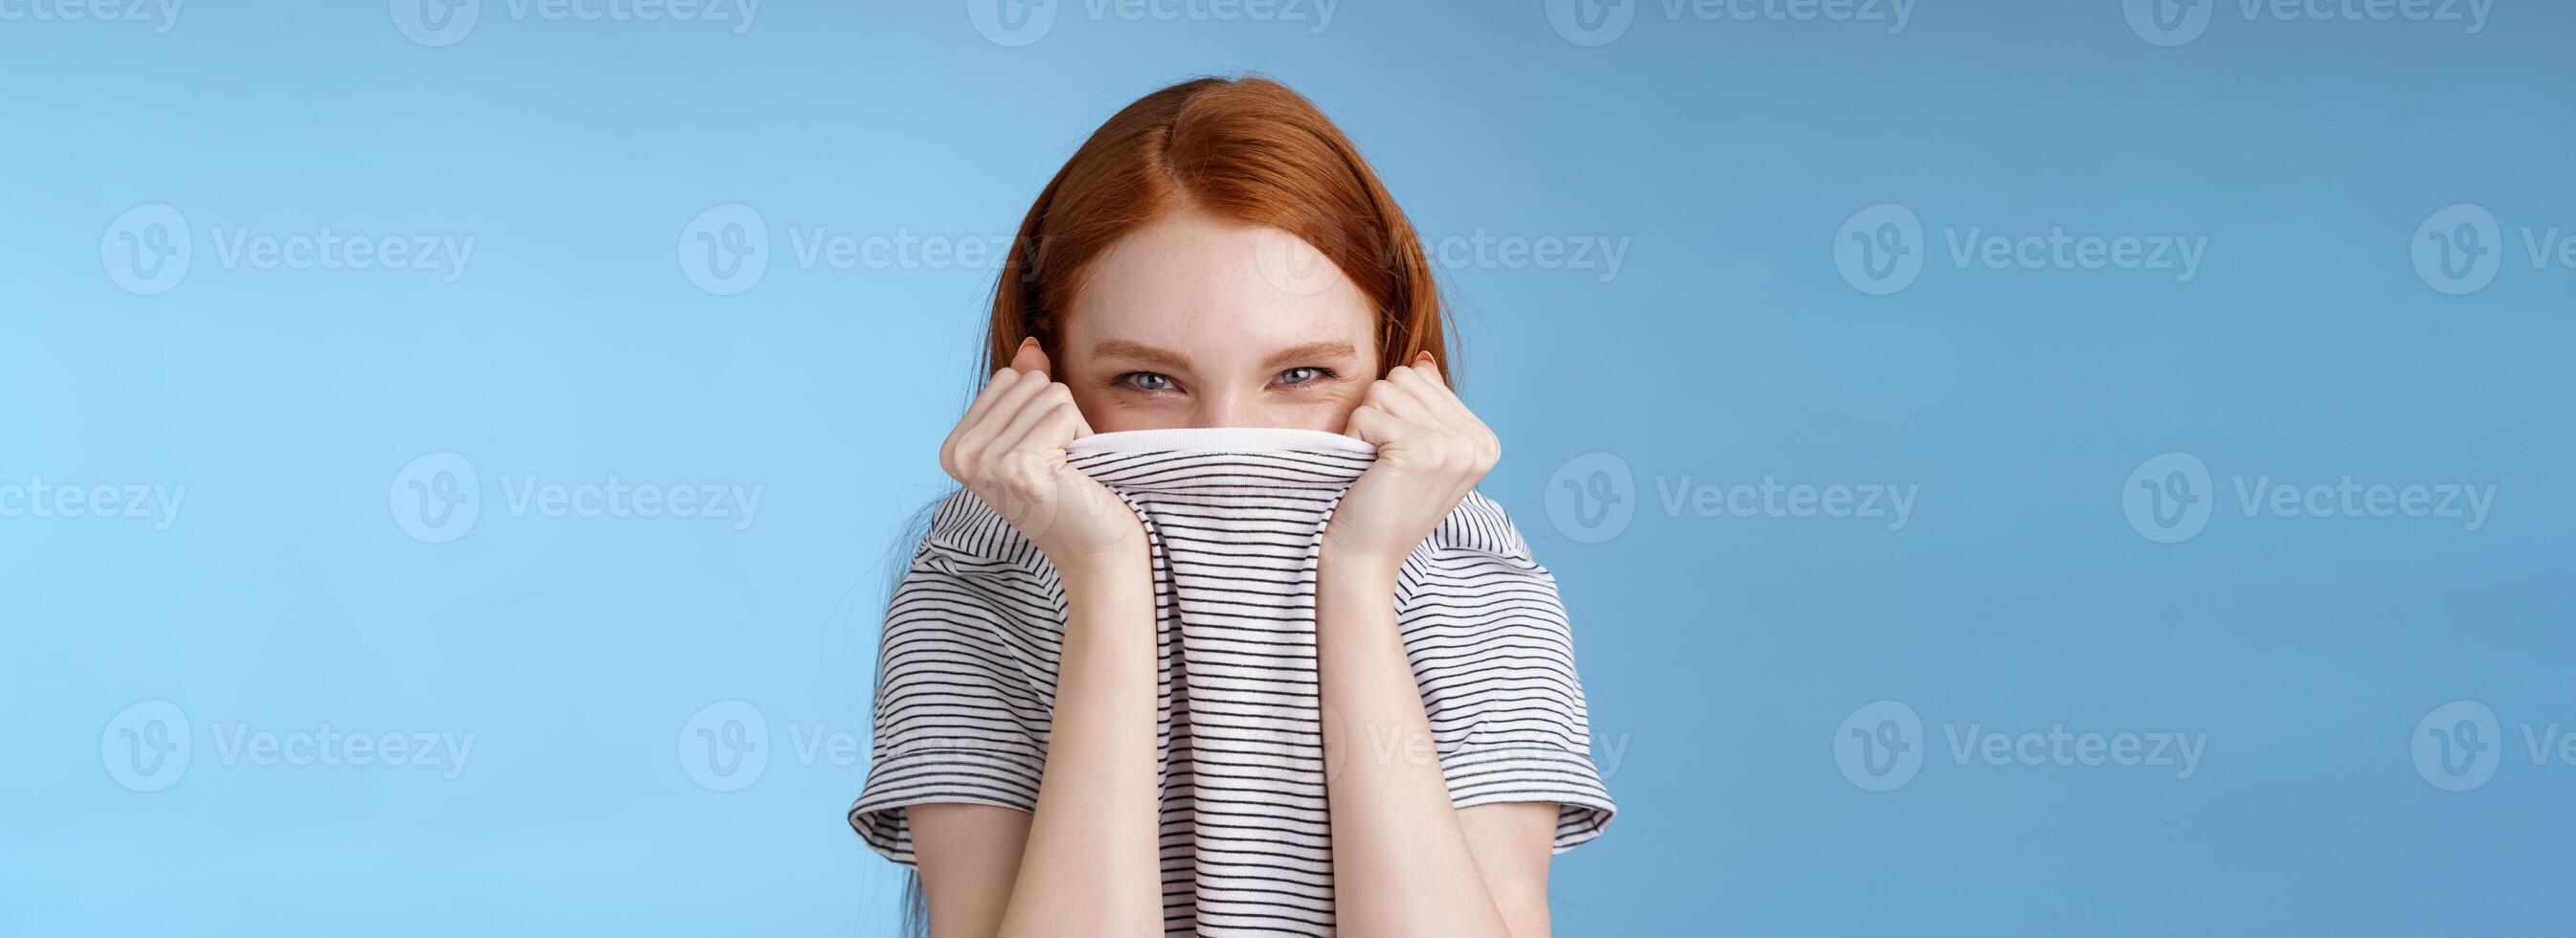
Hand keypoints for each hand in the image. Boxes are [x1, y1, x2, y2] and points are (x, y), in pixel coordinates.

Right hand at [940, 338, 1145, 570]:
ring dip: (1073, 429)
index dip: (1039, 411)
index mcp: (956, 448)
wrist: (1098, 550)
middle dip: (1057, 416)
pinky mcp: (1019, 467)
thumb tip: (1031, 344)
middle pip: (1028, 381)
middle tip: (1058, 466)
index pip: (1008, 378)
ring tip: (1067, 471)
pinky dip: (1083, 438)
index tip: (1040, 457)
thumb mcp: (1039, 434)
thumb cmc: (1073, 492)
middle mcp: (962, 456)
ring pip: (1049, 392)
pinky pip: (1064, 411)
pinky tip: (1075, 475)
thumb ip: (1028, 387)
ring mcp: (987, 463)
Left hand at [1322, 352, 1500, 572]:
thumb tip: (1422, 361)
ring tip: (1376, 468)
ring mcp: (1455, 446)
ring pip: (1383, 391)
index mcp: (1484, 440)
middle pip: (1403, 378)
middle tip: (1384, 463)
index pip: (1421, 379)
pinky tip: (1367, 474)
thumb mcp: (1418, 450)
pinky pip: (1366, 415)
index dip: (1394, 413)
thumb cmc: (1385, 504)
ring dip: (1365, 428)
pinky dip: (1353, 441)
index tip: (1401, 459)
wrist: (1368, 559)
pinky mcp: (1423, 450)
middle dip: (1379, 415)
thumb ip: (1427, 404)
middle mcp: (1478, 442)